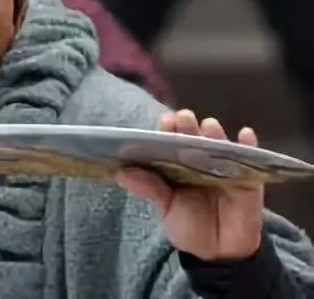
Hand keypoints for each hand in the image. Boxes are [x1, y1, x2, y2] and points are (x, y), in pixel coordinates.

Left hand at [116, 110, 263, 261]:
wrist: (218, 253)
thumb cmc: (188, 225)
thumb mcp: (166, 208)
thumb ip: (149, 189)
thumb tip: (120, 172)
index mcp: (176, 163)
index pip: (170, 139)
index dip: (167, 129)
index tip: (164, 121)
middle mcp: (199, 159)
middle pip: (193, 136)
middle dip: (188, 125)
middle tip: (183, 118)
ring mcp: (224, 166)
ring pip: (219, 144)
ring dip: (215, 133)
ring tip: (209, 127)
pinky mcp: (247, 178)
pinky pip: (250, 158)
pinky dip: (249, 145)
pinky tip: (245, 134)